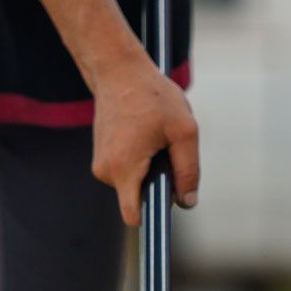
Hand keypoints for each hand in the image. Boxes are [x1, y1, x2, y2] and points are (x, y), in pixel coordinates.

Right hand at [89, 54, 199, 226]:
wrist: (118, 71)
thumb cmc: (152, 96)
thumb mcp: (184, 131)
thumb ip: (189, 171)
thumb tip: (188, 202)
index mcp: (124, 168)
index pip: (133, 215)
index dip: (152, 219)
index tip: (165, 216)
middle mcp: (106, 171)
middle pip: (139, 198)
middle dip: (157, 183)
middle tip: (165, 149)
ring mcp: (100, 165)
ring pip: (134, 185)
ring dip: (150, 170)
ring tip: (153, 138)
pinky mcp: (101, 158)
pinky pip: (127, 173)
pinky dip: (140, 162)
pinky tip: (143, 136)